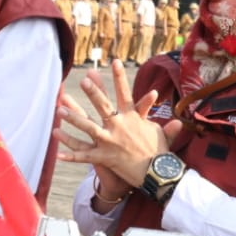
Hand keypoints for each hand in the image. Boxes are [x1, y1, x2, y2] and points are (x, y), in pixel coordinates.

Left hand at [54, 59, 180, 187]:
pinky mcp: (104, 157)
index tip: (115, 62)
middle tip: (84, 81)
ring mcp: (110, 142)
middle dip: (93, 92)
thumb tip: (178, 122)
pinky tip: (57, 154)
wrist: (156, 174)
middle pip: (103, 106)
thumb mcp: (161, 135)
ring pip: (88, 127)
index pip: (125, 93)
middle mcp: (119, 126)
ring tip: (60, 110)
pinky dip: (70, 156)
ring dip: (73, 119)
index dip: (120, 77)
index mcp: (132, 118)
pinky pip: (84, 156)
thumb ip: (165, 127)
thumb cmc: (160, 153)